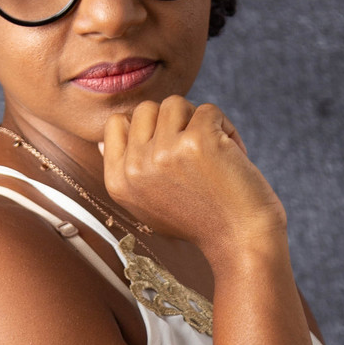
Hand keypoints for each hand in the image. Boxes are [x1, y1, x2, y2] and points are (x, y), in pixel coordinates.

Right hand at [102, 95, 285, 257]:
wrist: (241, 241)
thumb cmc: (200, 219)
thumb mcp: (148, 203)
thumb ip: (126, 172)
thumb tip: (102, 141)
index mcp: (117, 182)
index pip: (117, 123)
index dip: (148, 129)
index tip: (172, 155)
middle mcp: (134, 168)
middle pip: (146, 108)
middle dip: (174, 123)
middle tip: (195, 156)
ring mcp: (163, 153)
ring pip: (175, 103)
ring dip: (199, 122)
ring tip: (213, 155)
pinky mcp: (196, 141)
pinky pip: (208, 110)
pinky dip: (227, 128)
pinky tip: (233, 157)